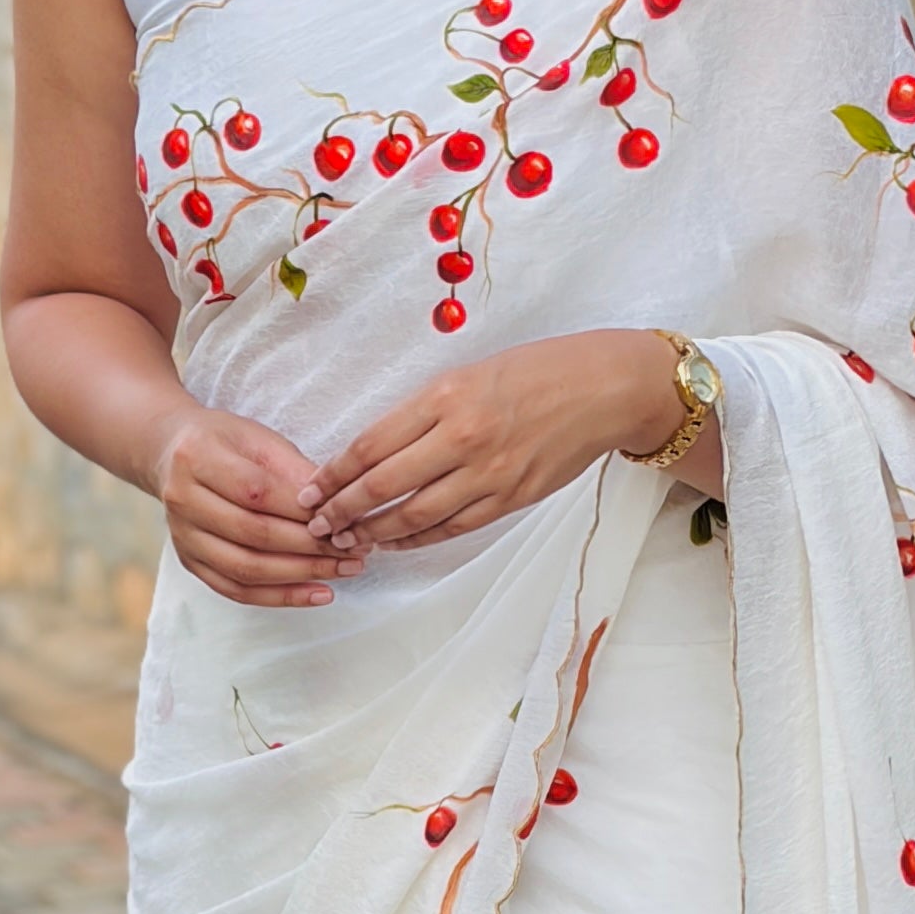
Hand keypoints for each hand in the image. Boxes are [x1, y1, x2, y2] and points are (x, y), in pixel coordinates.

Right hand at [153, 402, 348, 606]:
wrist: (170, 453)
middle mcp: (183, 500)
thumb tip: (336, 503)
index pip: (257, 492)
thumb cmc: (223, 442)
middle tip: (354, 549)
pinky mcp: (190, 562)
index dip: (303, 510)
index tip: (345, 518)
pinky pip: (237, 590)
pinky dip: (280, 596)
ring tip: (344, 571)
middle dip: (311, 546)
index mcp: (197, 457)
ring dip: (301, 575)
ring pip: (246, 568)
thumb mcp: (258, 438)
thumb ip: (294, 469)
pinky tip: (317, 593)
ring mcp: (183, 536)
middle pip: (253, 534)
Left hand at [305, 332, 684, 552]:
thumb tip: (374, 448)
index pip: (371, 445)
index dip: (334, 474)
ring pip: (416, 515)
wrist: (604, 390)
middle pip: (384, 485)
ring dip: (376, 531)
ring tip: (349, 538)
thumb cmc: (537, 371)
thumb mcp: (470, 373)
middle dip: (342, 509)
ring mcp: (489, 474)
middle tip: (315, 523)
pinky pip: (453, 527)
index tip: (310, 489)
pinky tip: (396, 542)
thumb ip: (424, 409)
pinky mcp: (511, 498)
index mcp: (446, 397)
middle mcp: (464, 437)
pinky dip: (419, 539)